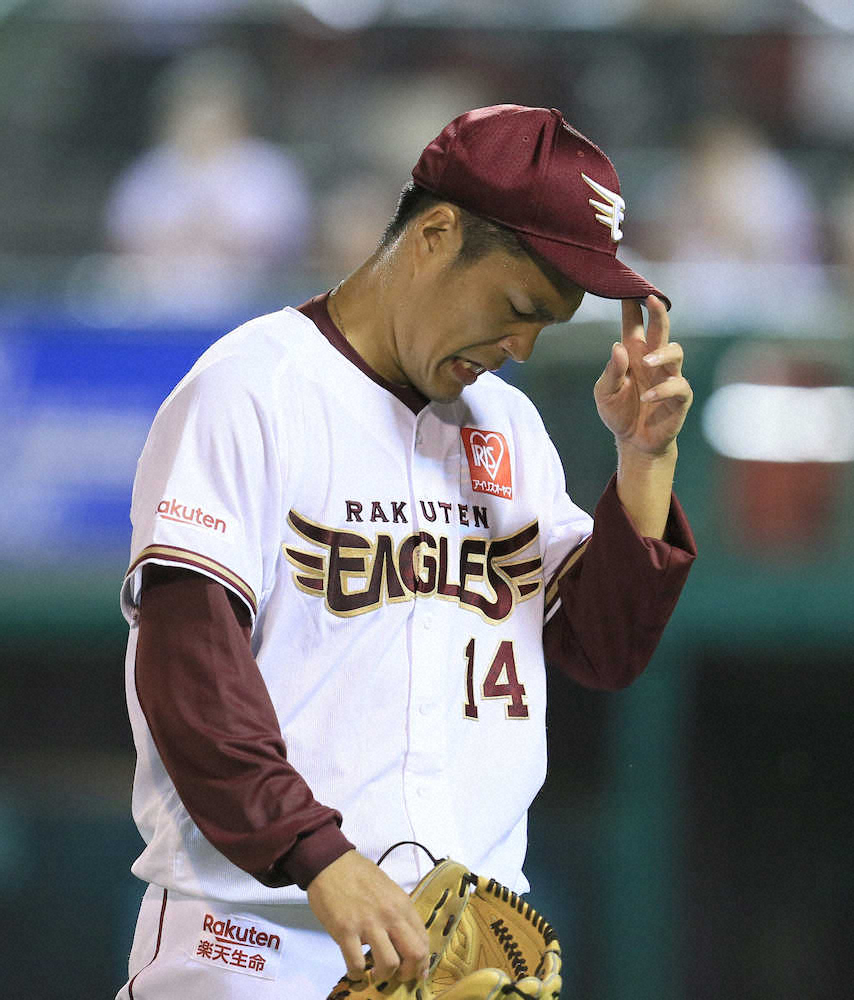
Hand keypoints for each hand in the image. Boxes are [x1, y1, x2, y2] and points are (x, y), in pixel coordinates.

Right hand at [306, 849, 429, 984]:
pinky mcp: (345, 931)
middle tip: (399, 976)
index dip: (422, 961)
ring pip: (389, 964)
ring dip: (383, 975)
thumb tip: (405, 939)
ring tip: (376, 973)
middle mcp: (390, 915)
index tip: (416, 971)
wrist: (330, 863)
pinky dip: (357, 975)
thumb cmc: (359, 875)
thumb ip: (398, 912)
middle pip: (414, 954)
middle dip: (409, 973)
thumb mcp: (388, 889)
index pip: (422, 939)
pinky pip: (357, 965)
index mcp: (402, 904)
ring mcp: (368, 924)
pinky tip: (356, 972)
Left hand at [594, 296, 692, 455]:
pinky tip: (647, 397)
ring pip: (675, 351)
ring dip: (661, 353)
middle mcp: (652, 359)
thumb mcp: (604, 392)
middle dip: (658, 312)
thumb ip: (611, 371)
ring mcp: (668, 376)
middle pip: (660, 328)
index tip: (627, 285)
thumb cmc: (618, 411)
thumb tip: (619, 346)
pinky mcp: (679, 396)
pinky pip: (678, 386)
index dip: (631, 305)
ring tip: (644, 363)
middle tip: (652, 298)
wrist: (634, 441)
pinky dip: (662, 390)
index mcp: (632, 353)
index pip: (633, 323)